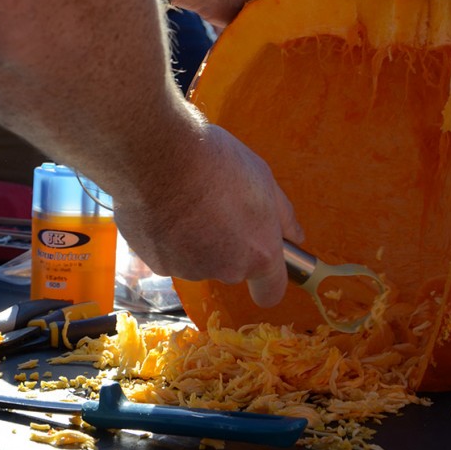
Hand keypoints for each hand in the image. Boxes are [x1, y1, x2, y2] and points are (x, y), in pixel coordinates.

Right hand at [113, 117, 302, 308]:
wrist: (161, 156)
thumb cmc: (219, 162)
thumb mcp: (263, 179)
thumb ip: (283, 215)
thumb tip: (295, 236)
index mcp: (259, 254)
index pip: (270, 294)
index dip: (266, 281)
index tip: (261, 262)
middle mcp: (225, 270)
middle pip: (231, 268)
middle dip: (227, 245)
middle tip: (217, 205)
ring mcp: (188, 269)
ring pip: (196, 259)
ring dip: (194, 239)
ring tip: (185, 199)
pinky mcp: (155, 263)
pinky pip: (167, 252)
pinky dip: (166, 236)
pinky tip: (162, 205)